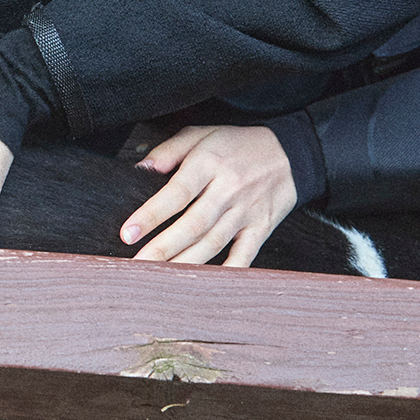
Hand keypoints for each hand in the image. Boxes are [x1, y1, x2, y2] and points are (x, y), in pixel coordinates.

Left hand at [123, 124, 297, 266]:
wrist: (292, 153)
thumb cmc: (237, 145)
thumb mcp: (202, 134)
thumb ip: (169, 149)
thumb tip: (142, 169)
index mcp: (209, 163)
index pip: (176, 193)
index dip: (150, 216)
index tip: (128, 234)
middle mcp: (228, 189)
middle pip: (193, 225)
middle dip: (163, 248)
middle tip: (137, 265)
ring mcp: (247, 210)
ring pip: (213, 243)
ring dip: (186, 263)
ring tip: (160, 280)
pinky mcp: (262, 227)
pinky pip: (245, 254)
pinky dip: (229, 271)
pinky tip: (208, 285)